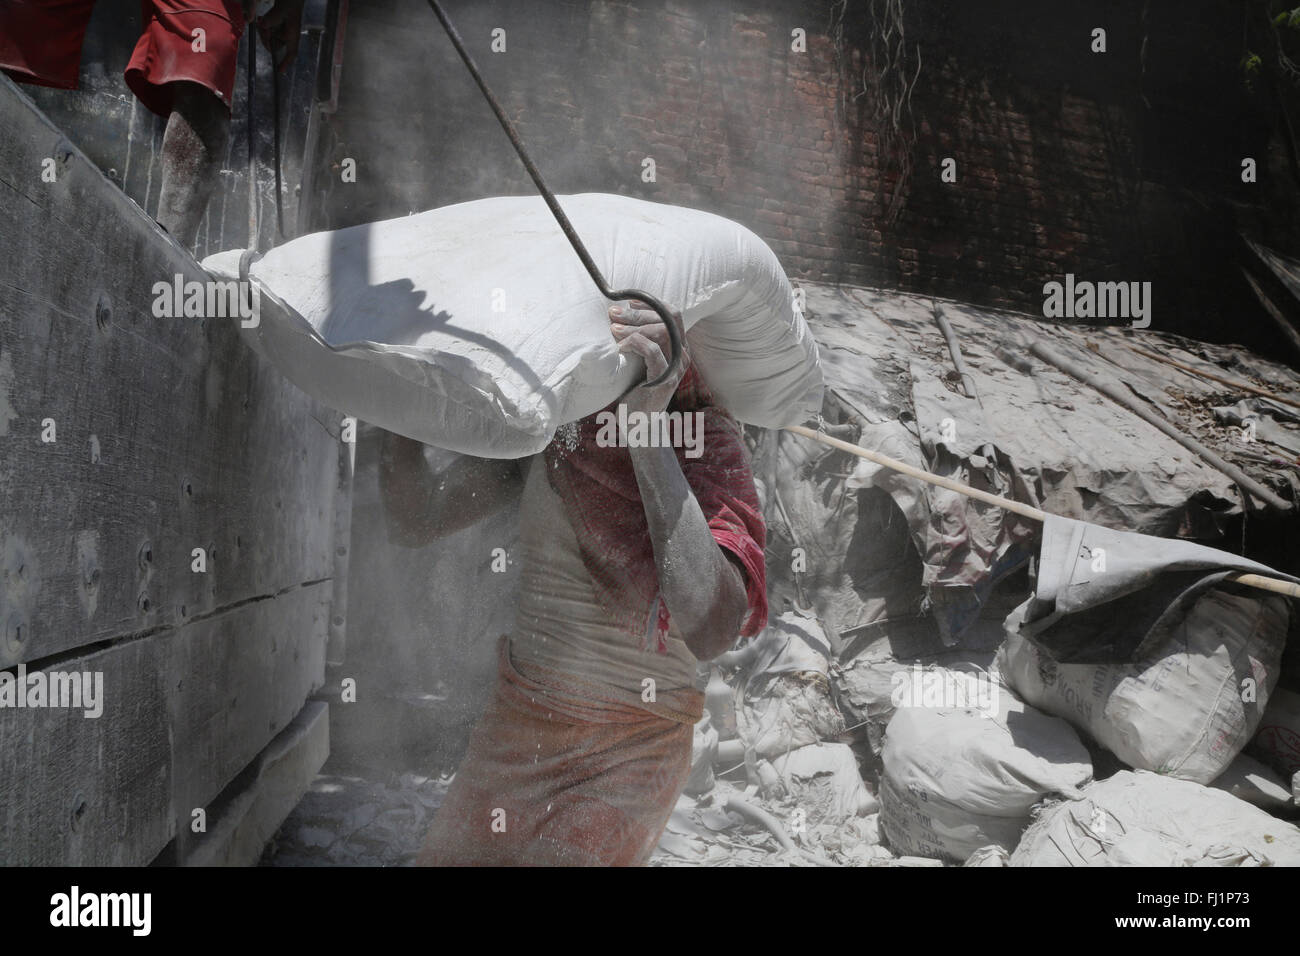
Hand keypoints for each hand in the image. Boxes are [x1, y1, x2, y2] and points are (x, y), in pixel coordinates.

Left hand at [247, 0, 304, 70]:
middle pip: (273, 45)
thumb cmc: (289, 5)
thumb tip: (262, 25)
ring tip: (263, 19)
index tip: (280, 71)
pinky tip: (262, 19)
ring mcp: (281, 34)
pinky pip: (266, 33)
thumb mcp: (281, 12)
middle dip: (265, 37)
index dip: (285, 62)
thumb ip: (271, 20)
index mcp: (292, 36)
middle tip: (263, 25)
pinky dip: (262, 28)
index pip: (291, 53)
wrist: (289, 1)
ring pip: (268, 39)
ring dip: (263, 31)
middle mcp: (287, 37)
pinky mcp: (276, 30)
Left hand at [609, 300, 687, 415]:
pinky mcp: (665, 379)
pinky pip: (652, 351)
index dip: (652, 303)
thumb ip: (642, 338)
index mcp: (679, 346)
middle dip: (637, 314)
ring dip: (634, 328)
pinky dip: (635, 343)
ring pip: (660, 332)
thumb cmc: (636, 387)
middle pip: (666, 320)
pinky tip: (621, 347)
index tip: (629, 302)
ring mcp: (676, 367)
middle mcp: (682, 354)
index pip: (673, 314)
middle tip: (613, 314)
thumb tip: (621, 314)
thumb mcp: (641, 357)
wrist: (638, 421)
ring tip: (614, 330)